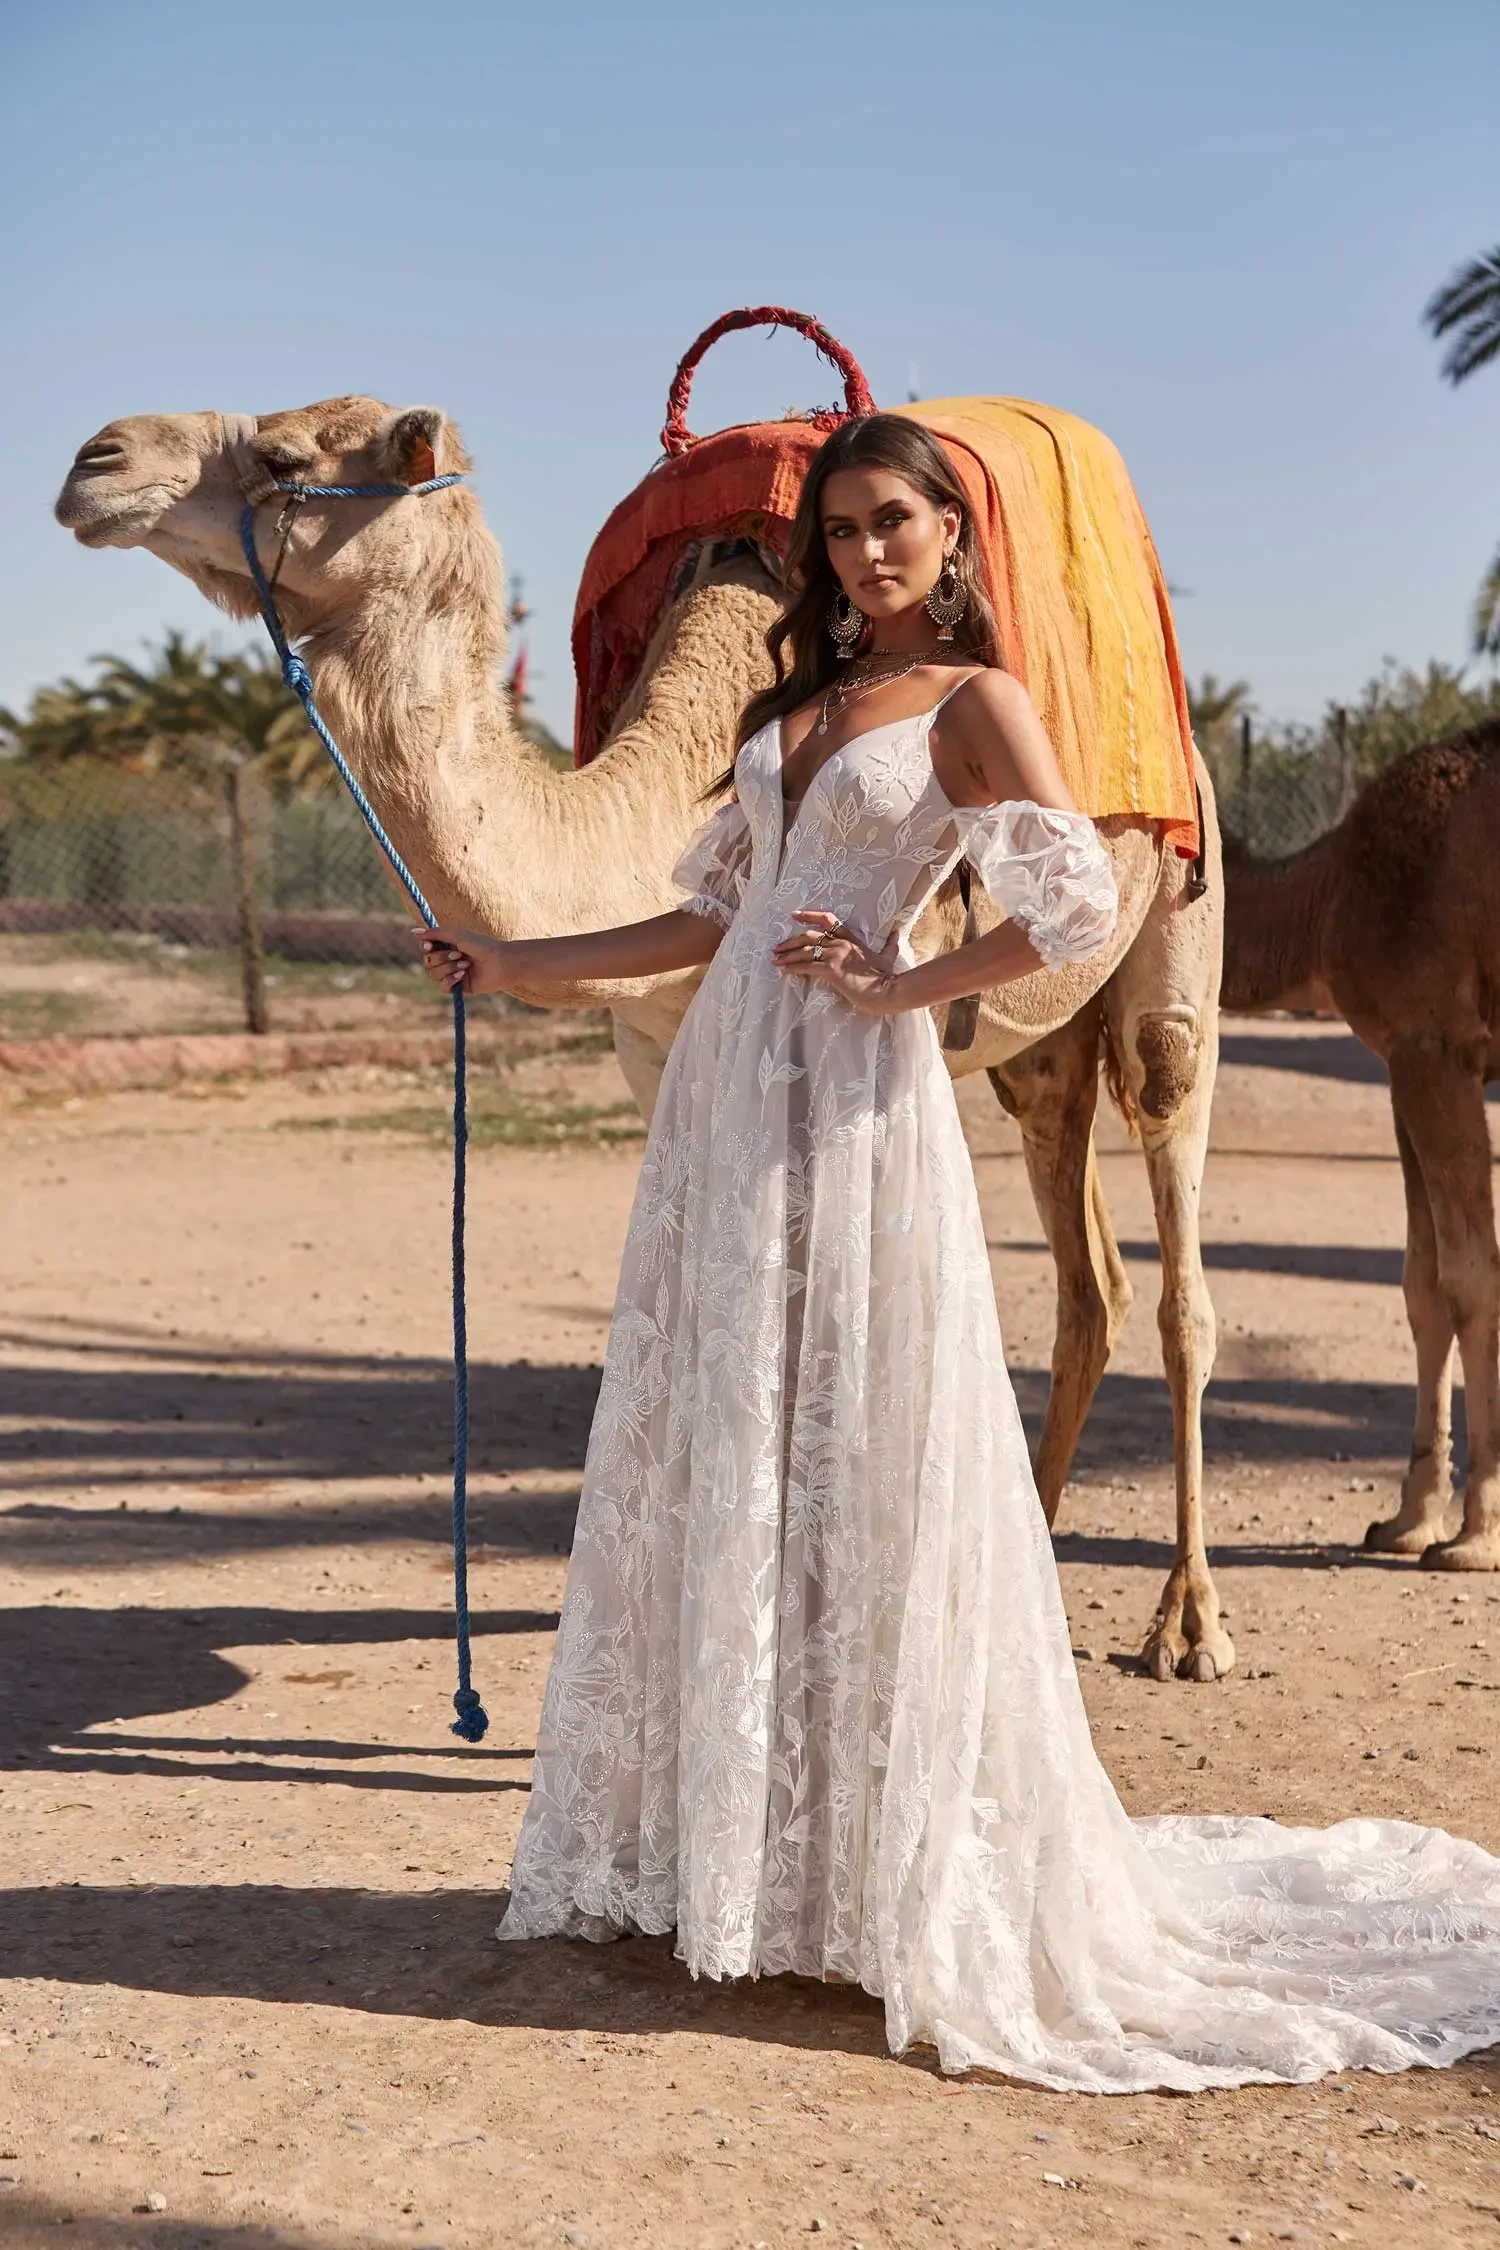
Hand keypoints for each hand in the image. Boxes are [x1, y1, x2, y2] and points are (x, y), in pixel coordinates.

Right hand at [415, 925, 510, 996]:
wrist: (501, 962)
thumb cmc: (482, 945)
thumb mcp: (457, 935)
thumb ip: (435, 933)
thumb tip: (413, 931)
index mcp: (448, 945)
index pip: (426, 948)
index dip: (426, 948)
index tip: (429, 945)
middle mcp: (449, 959)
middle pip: (428, 962)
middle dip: (441, 958)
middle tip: (459, 954)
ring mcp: (454, 973)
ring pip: (434, 974)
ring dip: (448, 968)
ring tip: (466, 964)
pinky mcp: (460, 986)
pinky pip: (444, 987)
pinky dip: (451, 980)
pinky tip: (463, 975)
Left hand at [771, 911, 905, 1015]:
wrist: (888, 990)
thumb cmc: (887, 976)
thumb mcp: (888, 956)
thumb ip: (891, 942)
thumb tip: (898, 931)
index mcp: (851, 938)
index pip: (827, 920)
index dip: (809, 916)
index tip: (793, 915)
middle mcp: (840, 943)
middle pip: (809, 936)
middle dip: (790, 941)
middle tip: (777, 947)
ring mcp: (835, 954)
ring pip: (805, 951)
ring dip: (787, 955)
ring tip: (775, 959)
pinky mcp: (831, 969)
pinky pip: (806, 967)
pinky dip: (792, 968)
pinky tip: (783, 970)